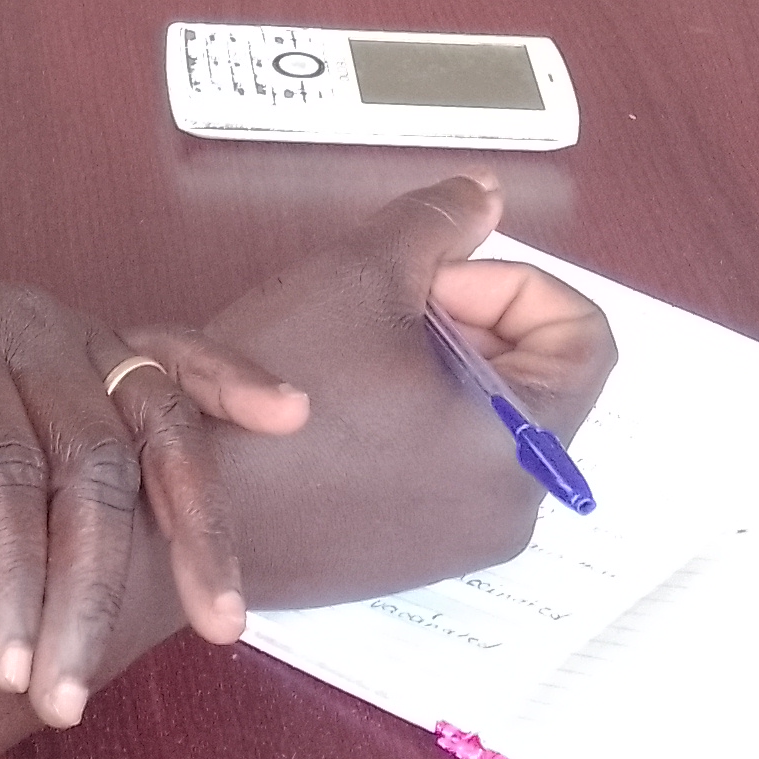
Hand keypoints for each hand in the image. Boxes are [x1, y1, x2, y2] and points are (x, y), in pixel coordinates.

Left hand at [0, 264, 306, 723]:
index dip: (10, 568)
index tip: (9, 669)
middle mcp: (21, 326)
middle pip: (89, 457)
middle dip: (92, 586)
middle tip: (68, 700)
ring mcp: (68, 329)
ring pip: (155, 419)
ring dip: (194, 523)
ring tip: (221, 623)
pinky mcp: (97, 342)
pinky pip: (174, 354)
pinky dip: (231, 380)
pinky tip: (286, 414)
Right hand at [189, 174, 616, 615]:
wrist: (172, 509)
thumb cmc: (276, 387)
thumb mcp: (360, 272)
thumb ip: (440, 221)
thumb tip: (486, 197)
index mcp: (523, 445)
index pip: (586, 338)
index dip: (514, 285)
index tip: (430, 284)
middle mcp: (513, 511)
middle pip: (537, 381)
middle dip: (471, 323)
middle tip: (386, 306)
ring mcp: (463, 546)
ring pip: (488, 424)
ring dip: (440, 369)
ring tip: (354, 351)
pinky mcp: (413, 560)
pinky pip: (449, 470)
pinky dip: (417, 421)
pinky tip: (338, 403)